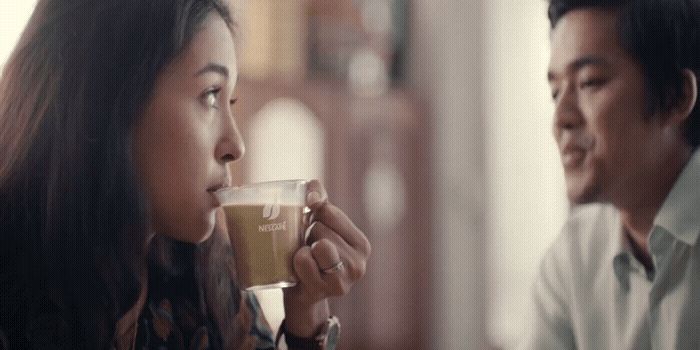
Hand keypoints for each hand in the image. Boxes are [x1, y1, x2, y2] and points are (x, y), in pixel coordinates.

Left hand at [282, 180, 370, 336]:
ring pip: (317, 243)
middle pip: (321, 228)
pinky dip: (297, 261)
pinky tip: (301, 271)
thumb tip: (312, 193)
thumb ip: (319, 199)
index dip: (313, 215)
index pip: (329, 211)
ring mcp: (344, 280)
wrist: (300, 293)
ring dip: (303, 248)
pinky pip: (305, 261)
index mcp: (361, 244)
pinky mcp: (325, 290)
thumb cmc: (310, 253)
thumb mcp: (319, 225)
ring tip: (307, 259)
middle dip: (308, 235)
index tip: (312, 226)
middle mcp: (359, 264)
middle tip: (308, 249)